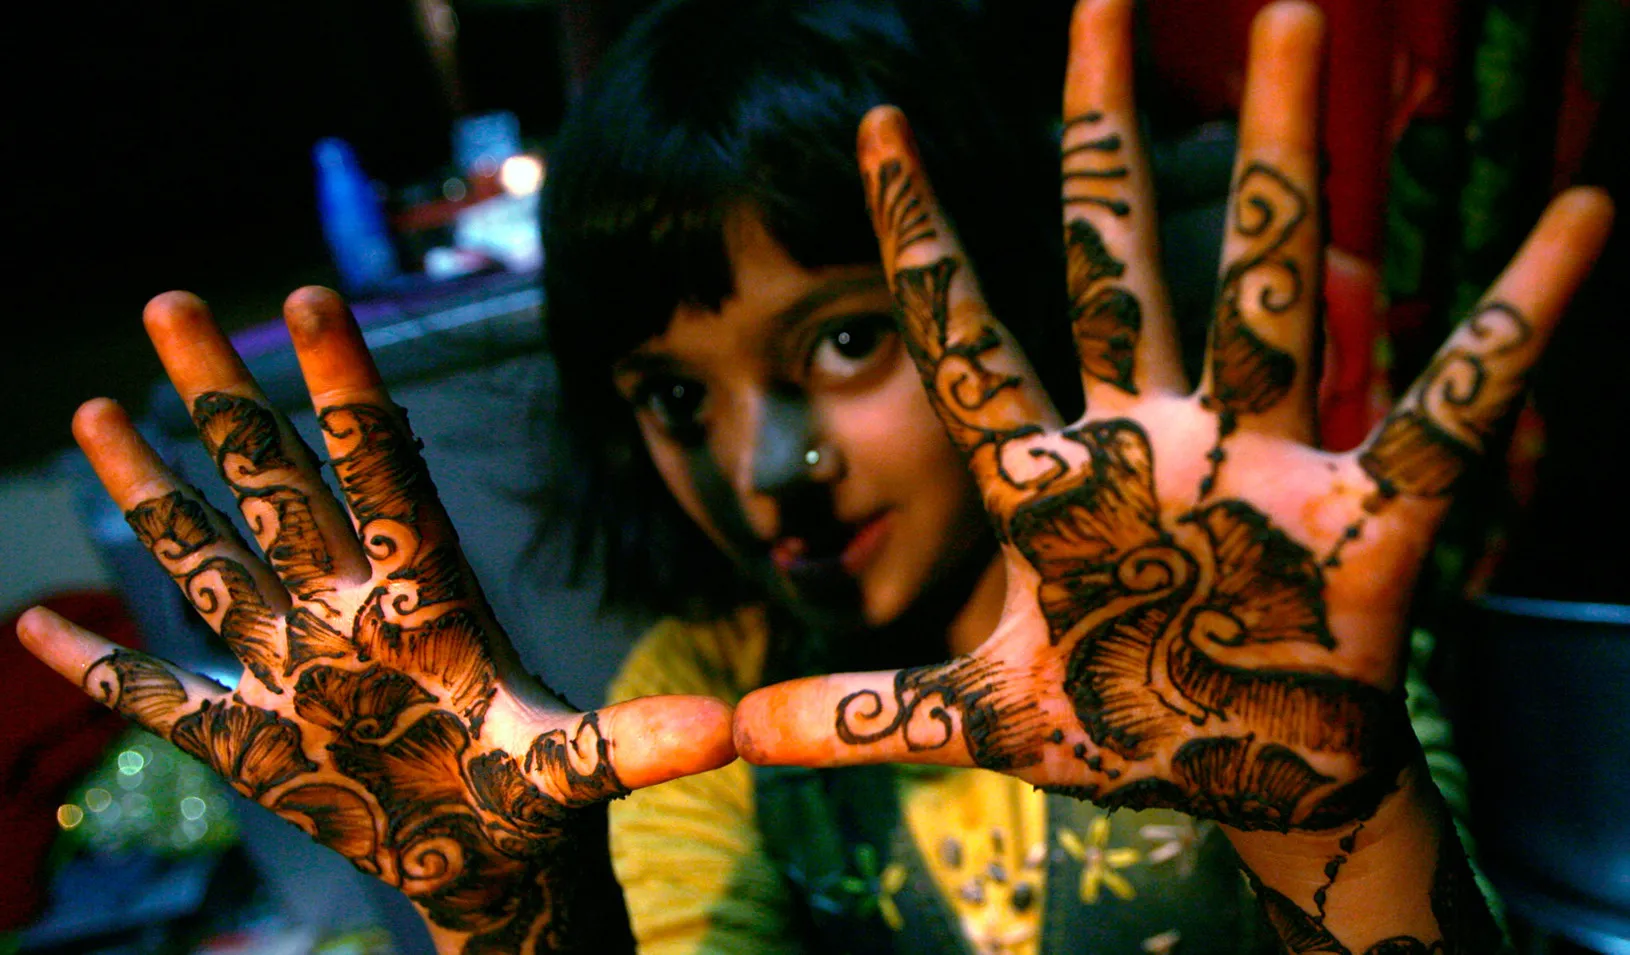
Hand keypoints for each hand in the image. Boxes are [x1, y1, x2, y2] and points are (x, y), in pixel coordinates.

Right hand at [17, 288, 734, 952]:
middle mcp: (348, 609)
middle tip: (170, 300)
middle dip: (224, 398)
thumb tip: (725, 729)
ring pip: (208, 560)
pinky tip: (35, 628)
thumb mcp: (579, 768)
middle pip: (276, 483)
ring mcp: (293, 668)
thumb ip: (632, 743)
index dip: (345, 385)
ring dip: (152, 491)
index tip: (308, 295)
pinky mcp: (254, 740)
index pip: (380, 466)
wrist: (490, 861)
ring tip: (99, 408)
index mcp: (424, 595)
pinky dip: (102, 670)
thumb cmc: (535, 800)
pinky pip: (163, 695)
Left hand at [733, 0, 1612, 834]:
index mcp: (1056, 478)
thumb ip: (863, 713)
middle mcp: (1153, 436)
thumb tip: (728, 734)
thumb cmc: (1125, 727)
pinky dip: (1510, 322)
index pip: (970, 332)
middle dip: (1104, 129)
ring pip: (1266, 281)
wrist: (1249, 781)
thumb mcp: (986, 717)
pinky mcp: (1365, 514)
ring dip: (1284, 156)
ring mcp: (1258, 461)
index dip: (923, 234)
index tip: (875, 121)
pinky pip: (1442, 404)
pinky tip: (1581, 221)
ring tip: (1303, 16)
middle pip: (1119, 254)